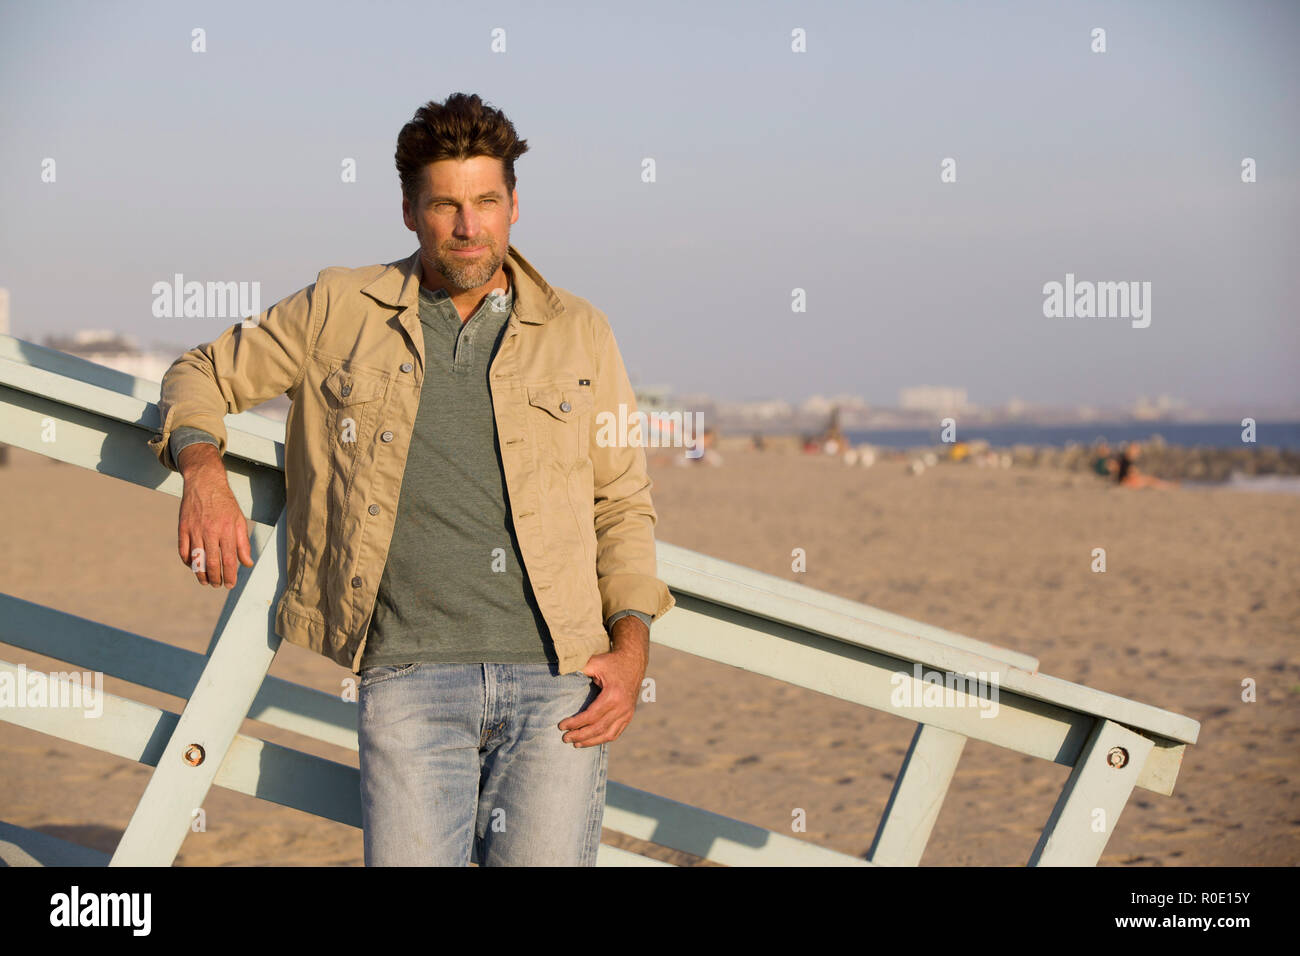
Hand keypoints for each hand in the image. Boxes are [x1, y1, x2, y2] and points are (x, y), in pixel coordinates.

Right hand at [176, 443, 253, 587]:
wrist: (204, 483)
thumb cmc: (225, 503)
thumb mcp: (239, 520)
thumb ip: (243, 543)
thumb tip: (247, 563)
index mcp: (227, 530)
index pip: (229, 559)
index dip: (230, 575)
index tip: (230, 584)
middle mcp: (210, 531)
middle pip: (211, 562)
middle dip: (215, 578)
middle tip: (218, 585)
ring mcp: (195, 529)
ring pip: (196, 559)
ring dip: (200, 574)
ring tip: (205, 581)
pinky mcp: (183, 527)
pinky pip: (183, 550)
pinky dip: (187, 561)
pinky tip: (193, 566)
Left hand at [558, 616, 648, 747]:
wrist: (633, 661)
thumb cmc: (611, 662)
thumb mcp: (595, 663)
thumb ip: (579, 669)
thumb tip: (559, 674)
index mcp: (613, 695)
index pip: (591, 716)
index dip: (575, 723)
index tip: (561, 726)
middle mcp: (622, 707)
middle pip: (598, 728)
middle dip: (580, 735)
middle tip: (565, 738)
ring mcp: (627, 713)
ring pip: (608, 734)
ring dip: (590, 741)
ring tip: (576, 743)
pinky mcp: (629, 715)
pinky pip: (616, 733)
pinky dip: (602, 739)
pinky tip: (591, 740)